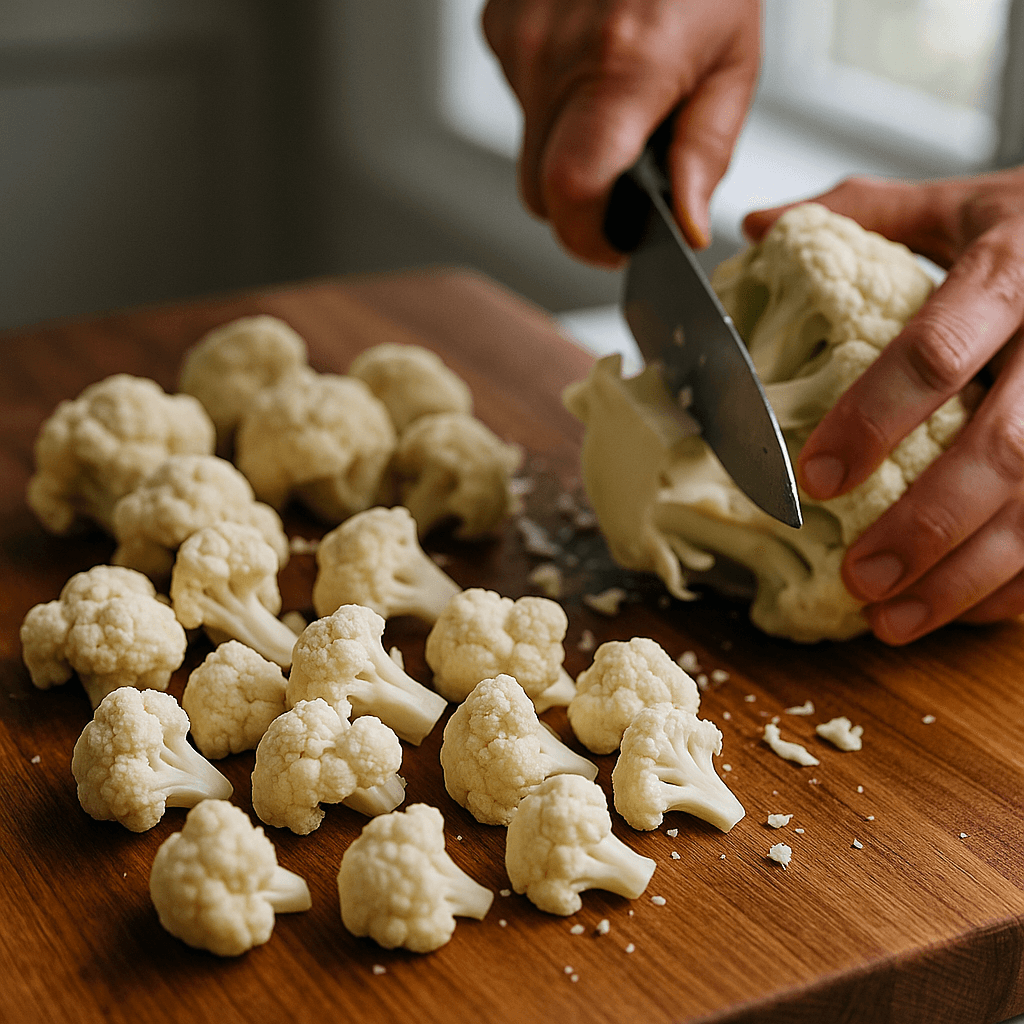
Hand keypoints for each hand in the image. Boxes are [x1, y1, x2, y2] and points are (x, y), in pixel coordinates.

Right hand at [482, 0, 760, 265]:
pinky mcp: (498, 25)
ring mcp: (517, 40)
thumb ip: (706, 150)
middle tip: (623, 192)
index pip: (572, 193)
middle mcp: (554, 57)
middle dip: (579, 208)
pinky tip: (588, 67)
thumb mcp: (733, 59)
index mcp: (621, 68)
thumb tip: (687, 224)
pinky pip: (519, 101)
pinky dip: (553, 105)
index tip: (615, 246)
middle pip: (539, 192)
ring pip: (527, 150)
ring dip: (567, 151)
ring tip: (614, 104)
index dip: (587, 239)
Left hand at [744, 168, 1023, 643]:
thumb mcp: (955, 202)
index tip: (812, 479)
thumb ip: (861, 213)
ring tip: (893, 621)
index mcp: (1010, 270)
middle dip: (927, 523)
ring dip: (969, 576)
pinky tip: (959, 611)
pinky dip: (1018, 583)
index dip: (872, 419)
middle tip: (858, 578)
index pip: (936, 353)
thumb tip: (755, 225)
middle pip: (1005, 447)